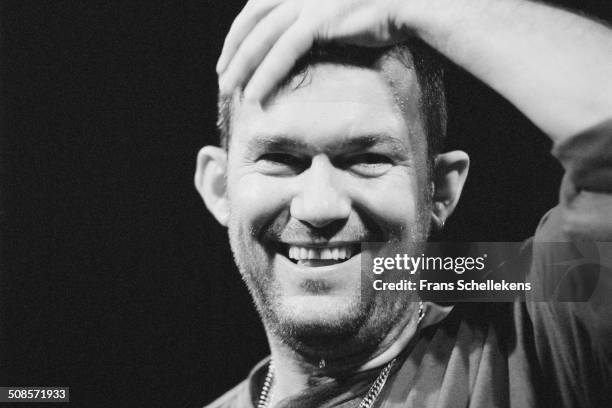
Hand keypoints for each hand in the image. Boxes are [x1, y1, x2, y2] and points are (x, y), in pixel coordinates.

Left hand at [217, 0, 408, 100]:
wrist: (413, 2)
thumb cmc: (385, 9)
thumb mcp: (341, 8)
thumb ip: (316, 18)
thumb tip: (303, 39)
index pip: (257, 5)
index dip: (240, 30)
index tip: (230, 54)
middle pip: (252, 20)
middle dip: (233, 49)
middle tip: (221, 75)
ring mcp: (309, 1)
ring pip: (262, 37)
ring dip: (241, 66)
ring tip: (228, 90)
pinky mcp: (319, 19)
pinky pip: (282, 52)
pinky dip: (265, 75)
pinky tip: (253, 96)